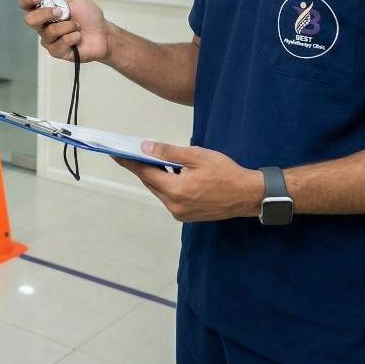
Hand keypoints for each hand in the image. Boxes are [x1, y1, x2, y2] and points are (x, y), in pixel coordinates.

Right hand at [19, 0, 110, 62]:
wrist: (103, 33)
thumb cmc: (89, 16)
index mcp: (45, 10)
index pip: (26, 5)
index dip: (28, 0)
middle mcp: (43, 25)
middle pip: (29, 20)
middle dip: (44, 14)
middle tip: (60, 12)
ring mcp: (49, 39)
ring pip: (49, 32)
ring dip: (68, 26)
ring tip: (77, 26)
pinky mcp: (56, 51)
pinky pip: (59, 44)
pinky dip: (73, 37)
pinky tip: (78, 37)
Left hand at [115, 142, 262, 222]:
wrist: (248, 195)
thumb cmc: (226, 173)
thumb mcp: (197, 156)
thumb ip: (169, 152)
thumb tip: (146, 147)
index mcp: (176, 190)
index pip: (145, 173)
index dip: (130, 162)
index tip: (116, 154)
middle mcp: (174, 206)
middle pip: (151, 183)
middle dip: (143, 167)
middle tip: (134, 153)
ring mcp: (180, 213)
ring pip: (160, 191)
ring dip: (156, 176)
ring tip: (154, 160)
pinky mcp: (186, 216)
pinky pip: (170, 197)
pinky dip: (167, 185)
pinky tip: (171, 173)